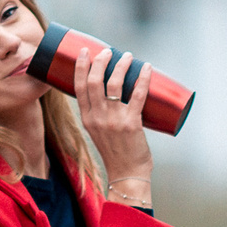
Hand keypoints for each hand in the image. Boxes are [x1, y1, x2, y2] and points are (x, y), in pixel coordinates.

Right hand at [75, 44, 152, 187]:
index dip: (81, 66)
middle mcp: (97, 118)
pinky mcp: (132, 124)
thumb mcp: (99, 132)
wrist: (127, 174)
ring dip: (121, 65)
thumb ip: (100, 114)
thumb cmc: (116, 152)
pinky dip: (143, 79)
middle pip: (94, 81)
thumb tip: (112, 91)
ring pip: (114, 84)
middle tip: (108, 52)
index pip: (79, 87)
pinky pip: (138, 95)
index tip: (86, 52)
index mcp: (87, 119)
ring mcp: (114, 120)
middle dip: (101, 61)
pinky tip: (147, 68)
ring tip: (127, 56)